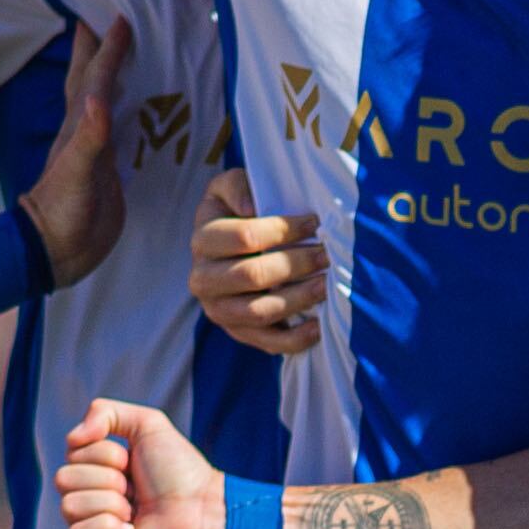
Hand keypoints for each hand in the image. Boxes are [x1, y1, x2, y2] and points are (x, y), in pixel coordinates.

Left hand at [17, 18, 134, 289]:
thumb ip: (89, 138)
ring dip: (112, 72)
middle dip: (98, 47)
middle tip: (109, 16)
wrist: (56, 249)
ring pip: (105, 98)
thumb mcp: (77, 174)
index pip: (97, 78)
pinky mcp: (111, 168)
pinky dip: (127, 109)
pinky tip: (139, 105)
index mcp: (79, 125)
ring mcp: (98, 147)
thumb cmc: (62, 211)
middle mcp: (88, 129)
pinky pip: (121, 126)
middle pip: (92, 78)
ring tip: (124, 48)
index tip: (121, 17)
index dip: (108, 48)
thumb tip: (99, 100)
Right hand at [57, 397, 227, 528]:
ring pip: (68, 506)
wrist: (203, 510)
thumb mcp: (147, 424)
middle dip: (107, 479)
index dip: (104, 453)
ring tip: (136, 512)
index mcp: (97, 472)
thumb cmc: (179, 471)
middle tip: (136, 490)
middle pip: (64, 478)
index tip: (131, 462)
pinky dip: (107, 527)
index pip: (71, 453)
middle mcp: (91, 500)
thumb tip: (72, 439)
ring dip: (111, 503)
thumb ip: (105, 412)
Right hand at [192, 166, 326, 352]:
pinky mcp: (237, 332)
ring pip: (259, 311)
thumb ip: (238, 186)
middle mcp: (202, 279)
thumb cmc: (236, 211)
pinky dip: (294, 339)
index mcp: (203, 240)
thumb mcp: (230, 186)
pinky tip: (318, 326)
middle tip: (325, 255)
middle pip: (252, 276)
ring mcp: (218, 310)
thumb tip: (251, 209)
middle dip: (295, 264)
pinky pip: (266, 342)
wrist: (226, 248)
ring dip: (298, 299)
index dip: (282, 230)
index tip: (313, 223)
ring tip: (325, 286)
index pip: (244, 237)